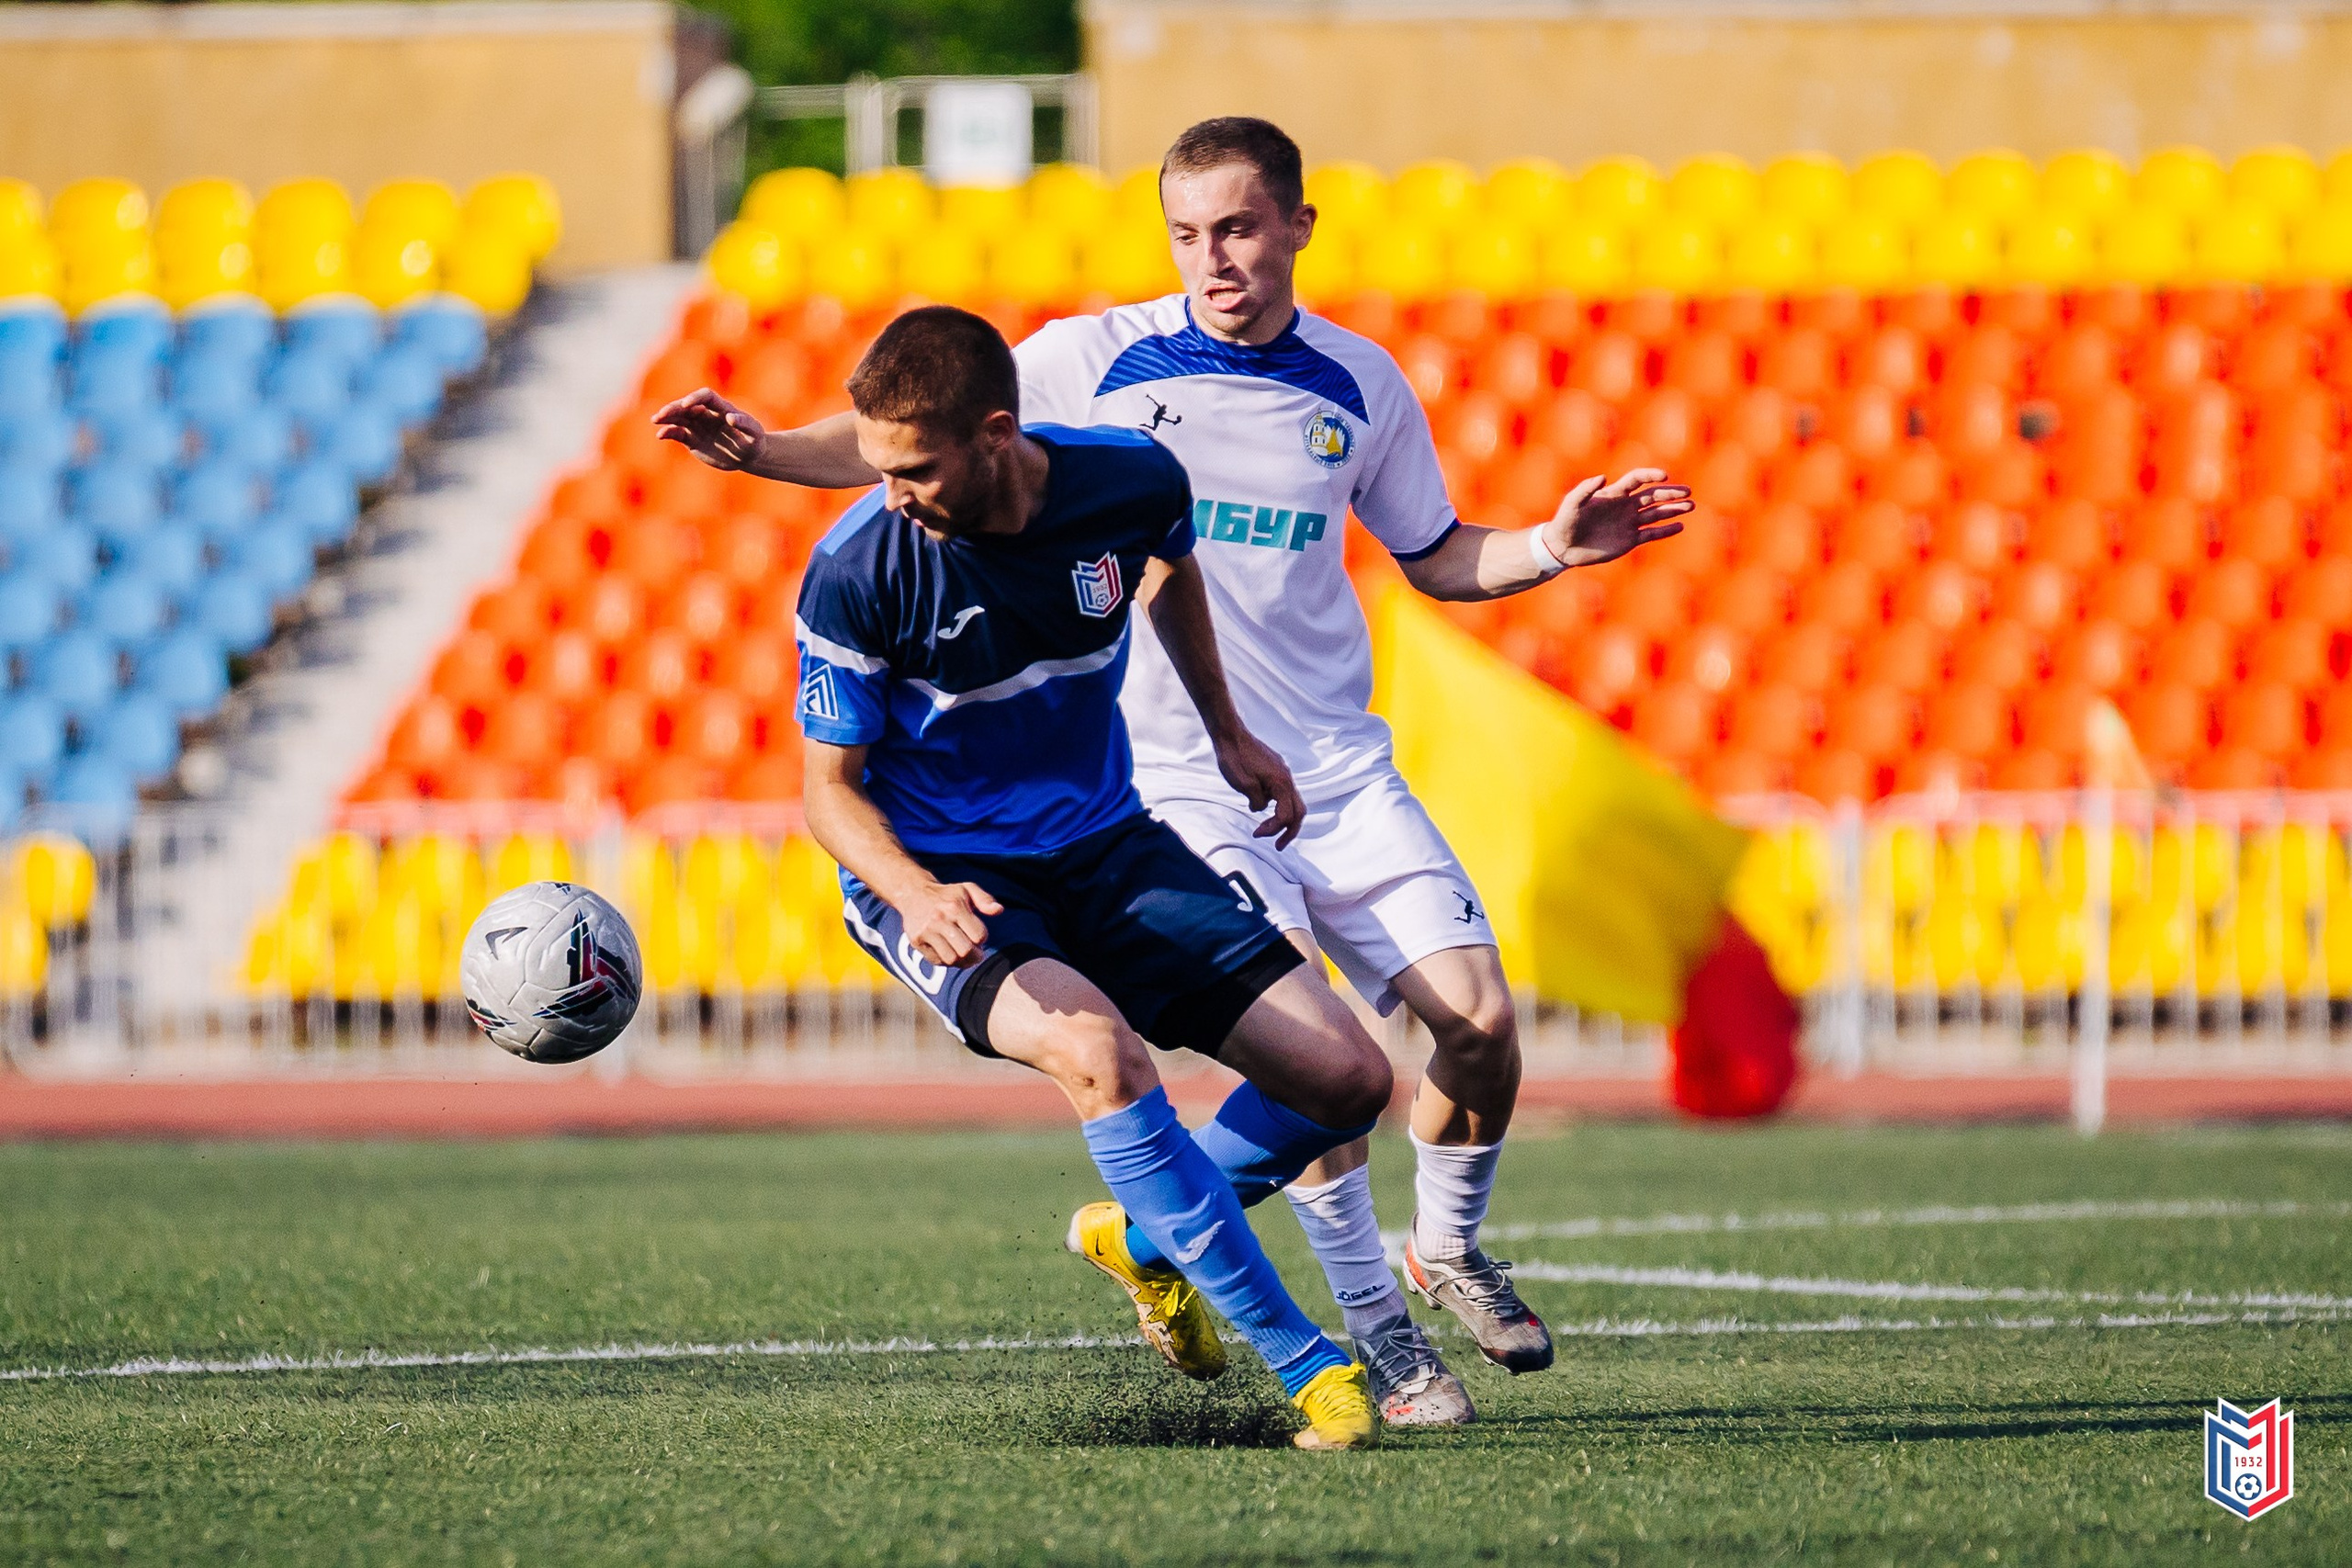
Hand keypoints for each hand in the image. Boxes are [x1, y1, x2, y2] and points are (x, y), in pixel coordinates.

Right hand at [652, 388, 765, 471]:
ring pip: (679, 418)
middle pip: (687, 406)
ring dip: (667, 418)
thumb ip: (745, 424)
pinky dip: (669, 433)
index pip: (705, 396)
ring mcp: (698, 426)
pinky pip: (678, 433)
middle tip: (662, 414)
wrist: (747, 456)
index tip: (687, 405)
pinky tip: (660, 435)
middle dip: (674, 408)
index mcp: (722, 408)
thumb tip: (730, 417)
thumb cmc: (754, 441)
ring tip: (655, 420)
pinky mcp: (692, 439)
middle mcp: (707, 414)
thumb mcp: (755, 434)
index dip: (695, 398)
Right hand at [897, 880, 1003, 967]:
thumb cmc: (946, 894)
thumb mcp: (967, 889)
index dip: (982, 938)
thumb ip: (985, 899)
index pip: (979, 935)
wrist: (913, 893)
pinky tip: (950, 953)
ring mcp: (927, 931)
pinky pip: (936, 961)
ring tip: (964, 955)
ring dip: (962, 961)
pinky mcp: (916, 941)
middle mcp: (940, 919)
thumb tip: (999, 910)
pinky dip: (946, 961)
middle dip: (975, 956)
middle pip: (965, 951)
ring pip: (951, 959)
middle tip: (976, 953)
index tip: (978, 935)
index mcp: (955, 906)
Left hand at [1211, 728, 1304, 848]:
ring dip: (1283, 818)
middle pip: (1299, 811)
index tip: (1257, 834)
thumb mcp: (1244, 785)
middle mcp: (1286, 778)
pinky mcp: (1275, 769)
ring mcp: (1282, 772)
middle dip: (1290, 831)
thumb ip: (1257, 801)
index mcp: (1281, 783)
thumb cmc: (1234, 758)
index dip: (1273, 829)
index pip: (1286, 815)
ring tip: (1268, 829)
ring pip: (1292, 801)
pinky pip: (1283, 792)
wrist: (1229, 734)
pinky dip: (1277, 805)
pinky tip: (1261, 806)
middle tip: (1278, 845)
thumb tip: (1259, 808)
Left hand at [1543, 468, 1692, 568]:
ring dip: (1673, 509)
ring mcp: (1629, 523)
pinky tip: (1680, 526)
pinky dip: (1666, 530)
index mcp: (1614, 493)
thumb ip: (1585, 489)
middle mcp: (1625, 506)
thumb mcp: (1571, 504)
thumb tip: (1604, 477)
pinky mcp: (1630, 540)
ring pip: (1656, 513)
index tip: (1663, 476)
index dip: (1650, 475)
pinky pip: (1652, 534)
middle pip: (1653, 496)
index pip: (1637, 480)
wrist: (1563, 547)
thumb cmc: (1565, 521)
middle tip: (1688, 492)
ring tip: (1690, 506)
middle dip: (1671, 493)